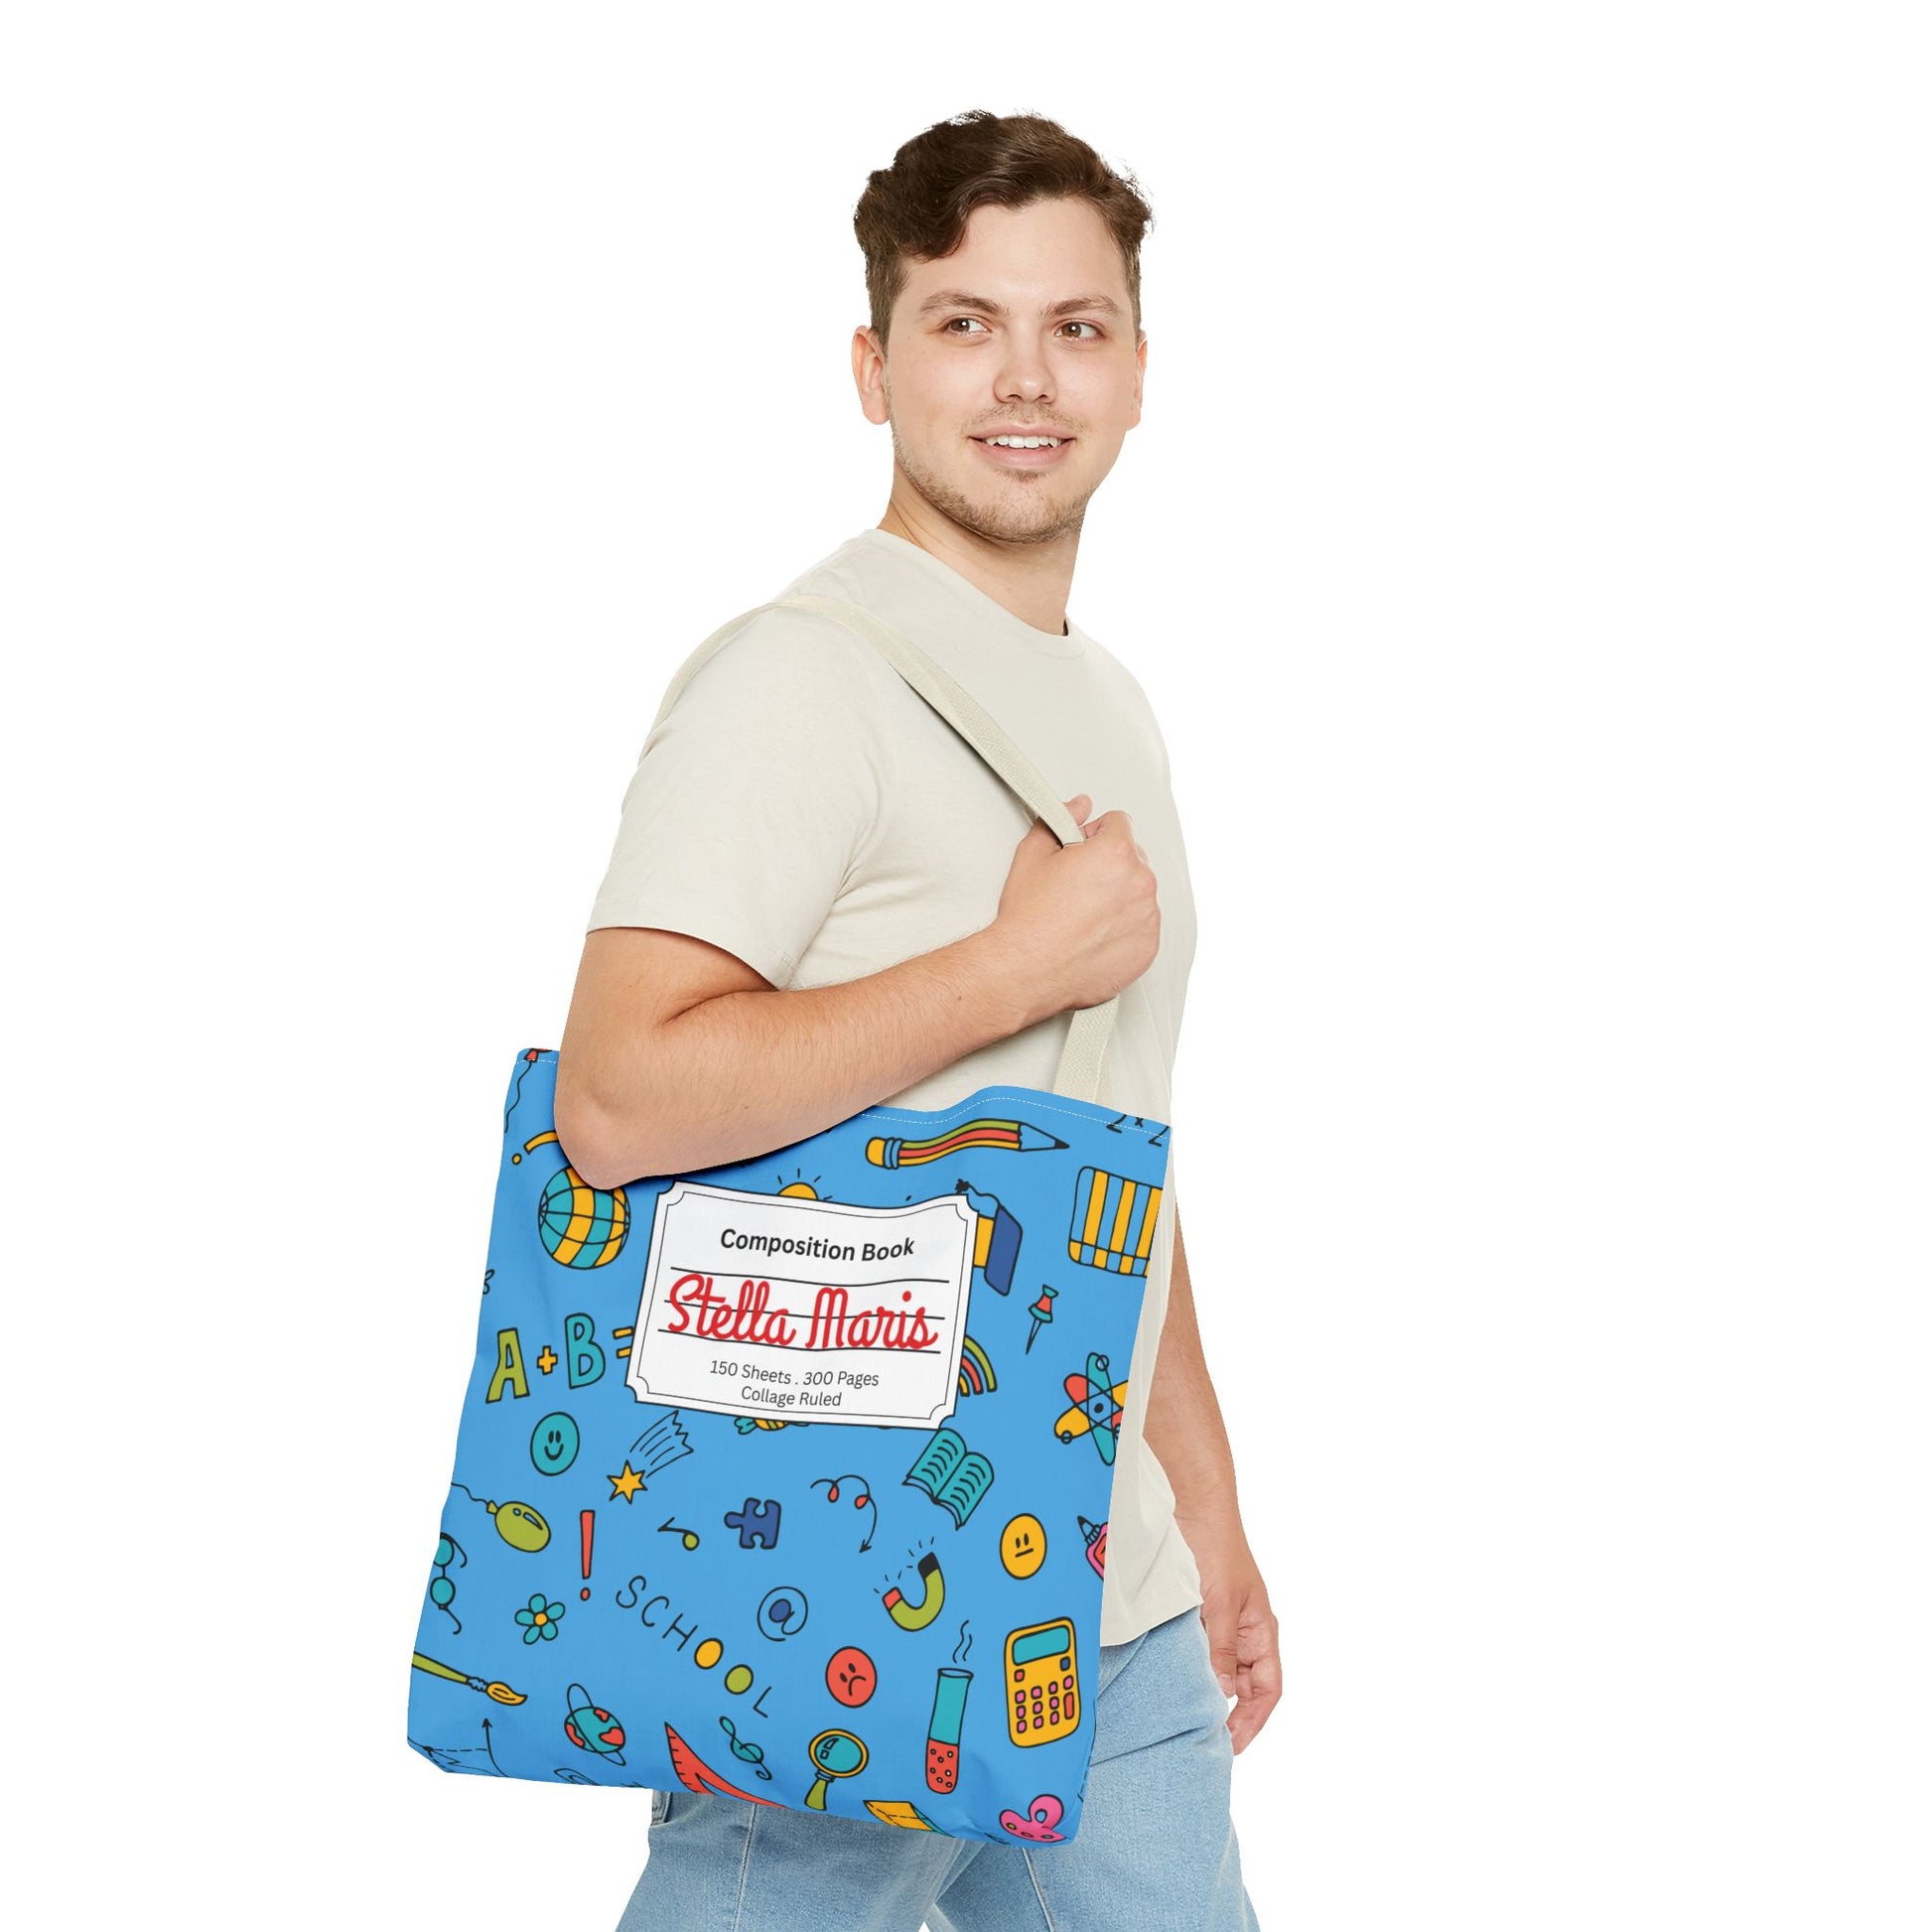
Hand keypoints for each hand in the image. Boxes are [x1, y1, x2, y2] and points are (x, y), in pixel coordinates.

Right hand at [991, 790, 1160, 1021]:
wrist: (1026, 970)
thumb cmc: (1028, 920)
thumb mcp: (1033, 854)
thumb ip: (1061, 819)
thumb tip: (1079, 806)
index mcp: (1116, 852)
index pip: (1120, 822)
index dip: (1094, 835)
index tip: (1080, 853)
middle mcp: (1140, 883)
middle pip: (1133, 857)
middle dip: (1109, 865)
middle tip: (1076, 887)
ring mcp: (1148, 917)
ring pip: (1139, 892)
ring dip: (1118, 897)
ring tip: (1082, 915)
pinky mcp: (1148, 948)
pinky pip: (1142, 926)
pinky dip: (1124, 928)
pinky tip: (1093, 935)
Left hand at [1192, 1528, 1281, 1754]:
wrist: (1193, 1507)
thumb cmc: (1217, 1549)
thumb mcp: (1221, 1604)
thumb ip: (1221, 1650)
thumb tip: (1221, 1695)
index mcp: (1261, 1630)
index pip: (1267, 1689)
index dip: (1254, 1720)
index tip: (1231, 1745)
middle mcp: (1244, 1631)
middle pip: (1243, 1686)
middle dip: (1228, 1714)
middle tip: (1202, 1738)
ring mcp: (1220, 1623)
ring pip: (1218, 1669)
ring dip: (1206, 1691)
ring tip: (1185, 1717)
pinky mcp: (1196, 1614)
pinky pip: (1196, 1650)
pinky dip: (1188, 1668)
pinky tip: (1171, 1680)